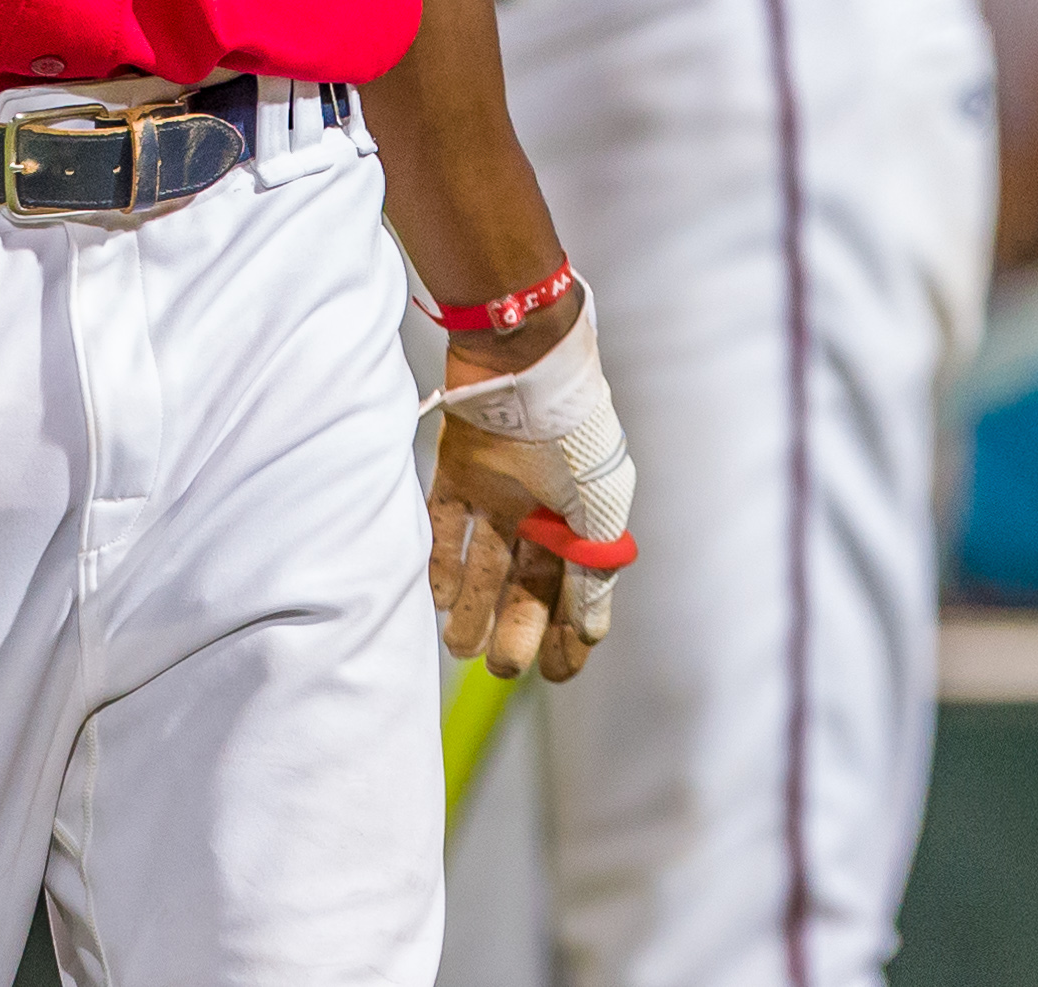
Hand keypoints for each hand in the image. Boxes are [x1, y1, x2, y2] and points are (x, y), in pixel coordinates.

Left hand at [429, 295, 634, 682]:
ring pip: (484, 561)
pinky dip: (442, 560)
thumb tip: (595, 631)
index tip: (556, 675)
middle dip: (515, 629)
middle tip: (501, 668)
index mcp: (582, 517)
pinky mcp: (460, 468)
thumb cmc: (574, 436)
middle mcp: (541, 508)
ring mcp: (500, 488)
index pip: (576, 589)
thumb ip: (595, 572)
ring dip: (473, 605)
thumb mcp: (599, 511)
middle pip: (526, 582)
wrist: (524, 362)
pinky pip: (448, 523)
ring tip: (459, 646)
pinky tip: (438, 597)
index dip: (569, 634)